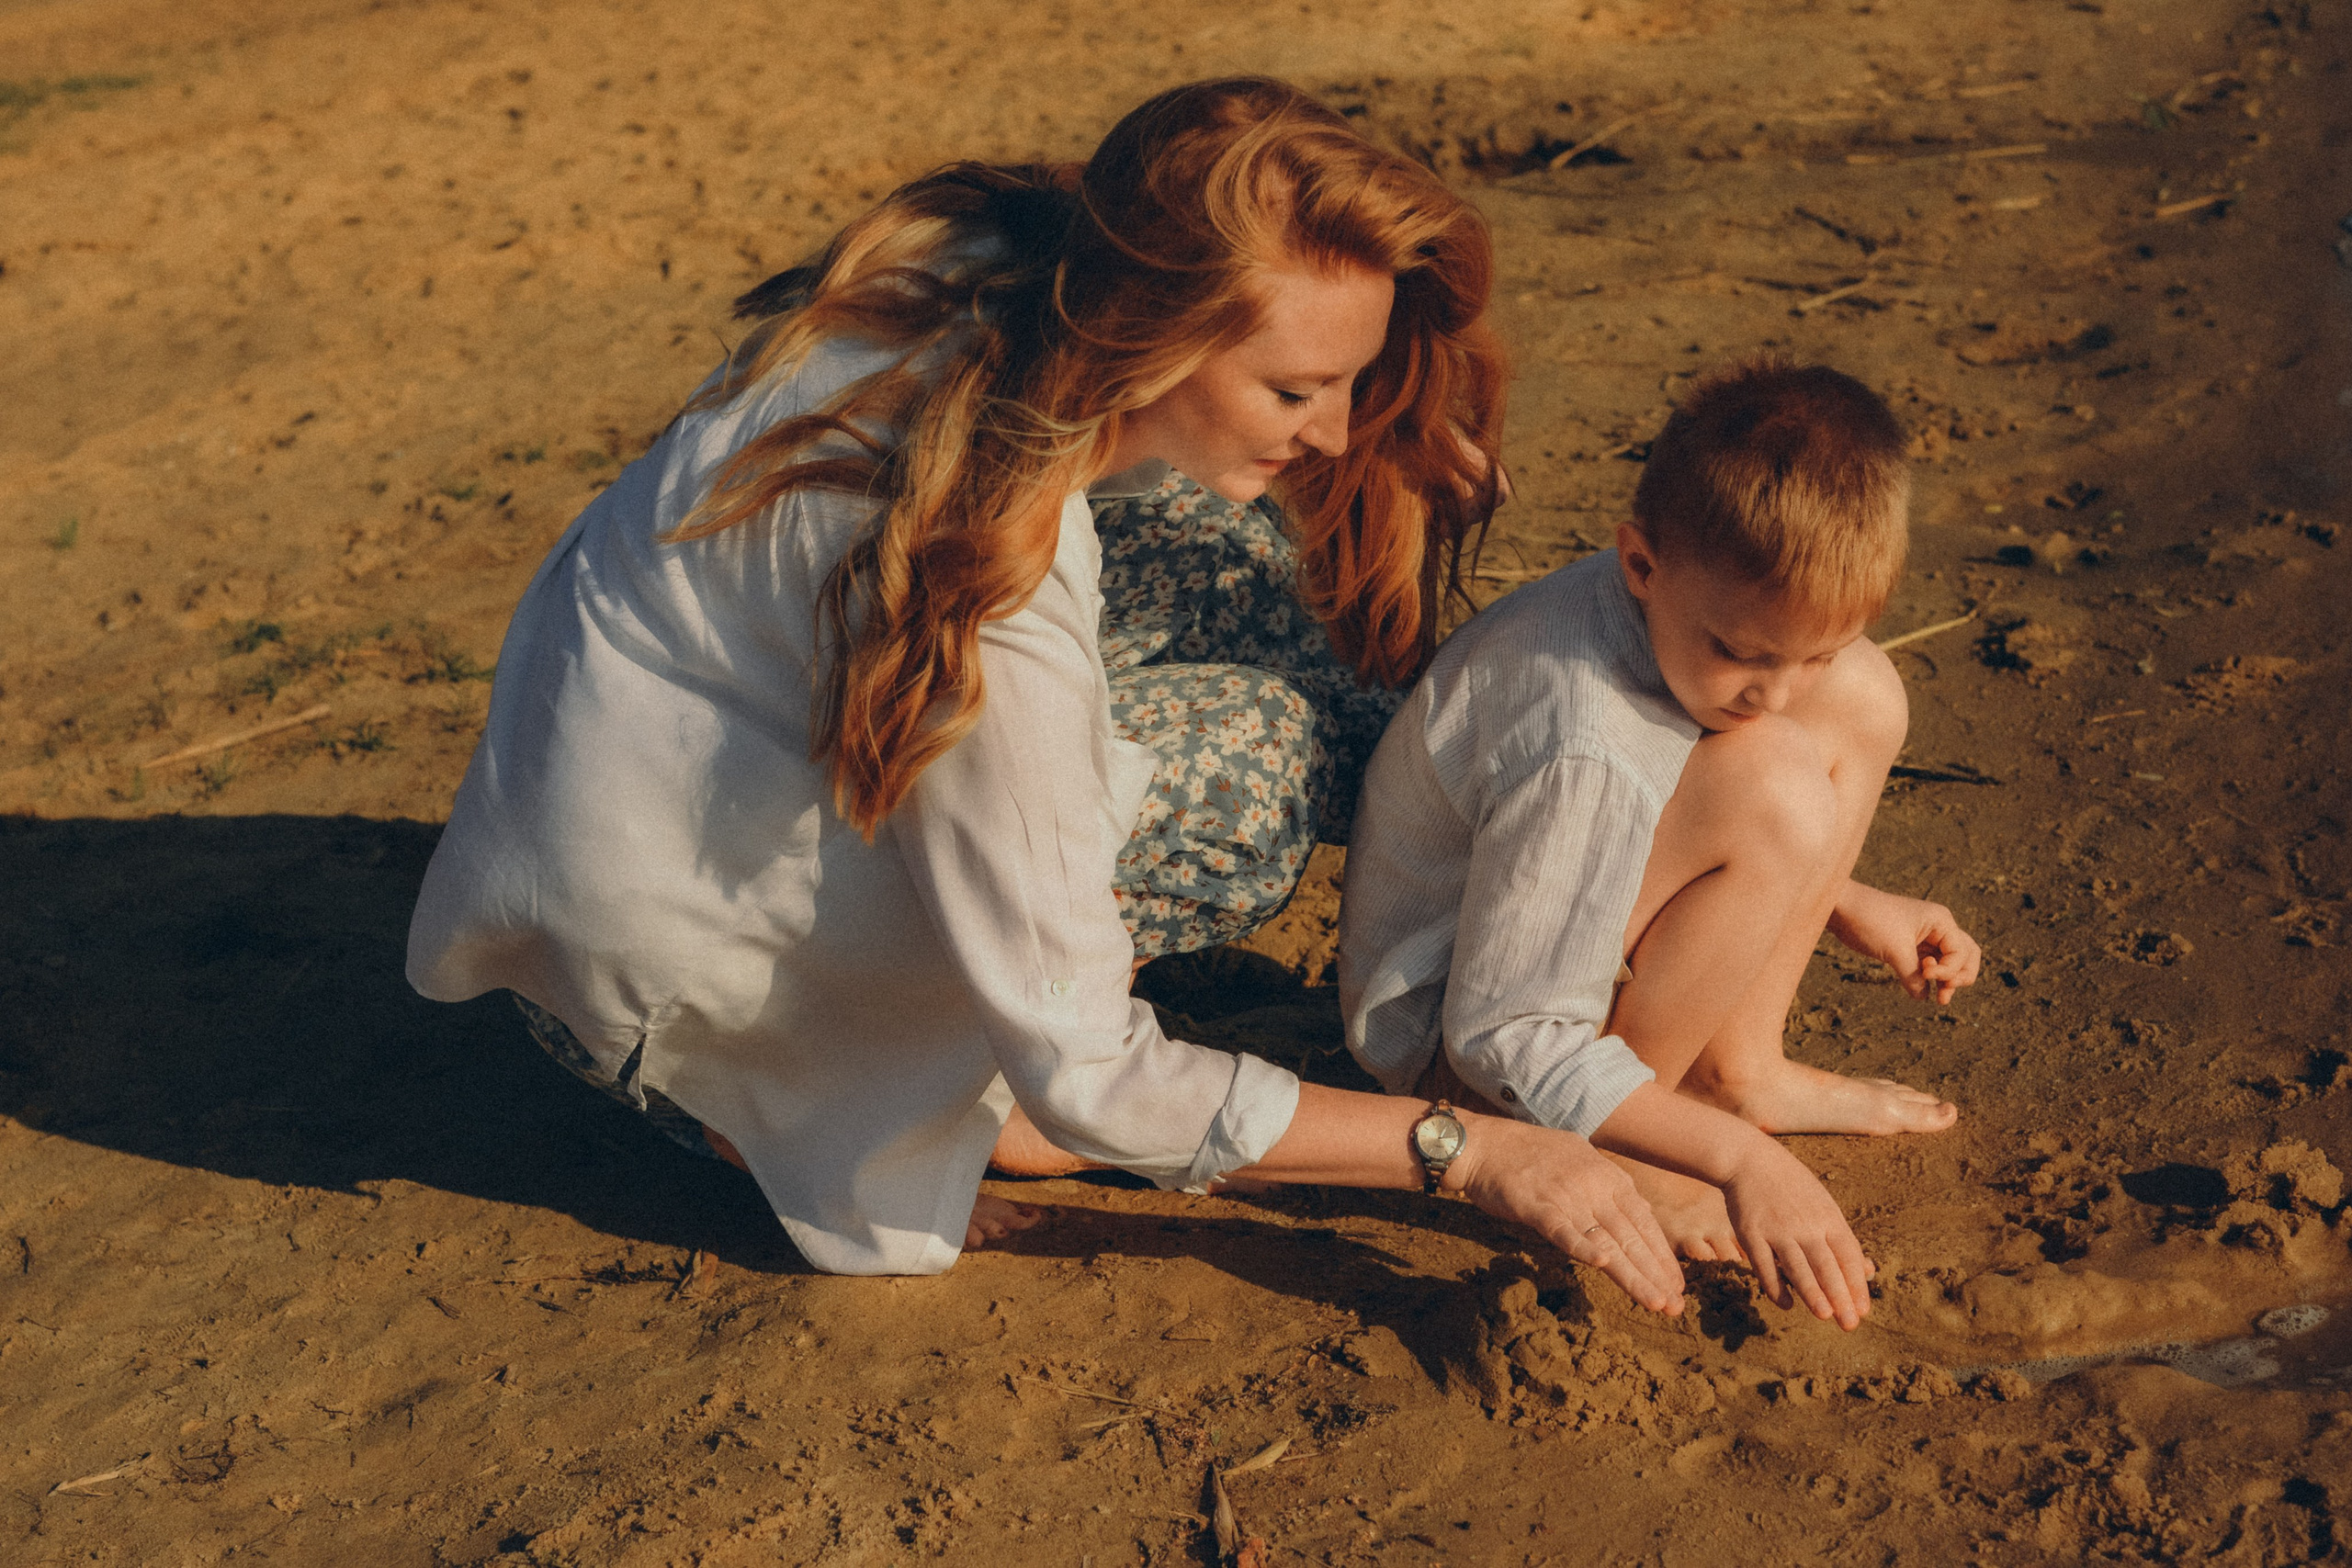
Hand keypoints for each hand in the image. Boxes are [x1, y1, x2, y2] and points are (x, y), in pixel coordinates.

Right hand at [1447, 1115, 1685, 1314]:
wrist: (1483, 1144)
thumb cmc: (1528, 1153)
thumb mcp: (1579, 1159)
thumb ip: (1606, 1185)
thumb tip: (1631, 1206)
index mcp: (1607, 1176)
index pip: (1644, 1222)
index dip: (1661, 1255)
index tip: (1675, 1284)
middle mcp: (1593, 1186)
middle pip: (1632, 1237)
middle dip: (1656, 1274)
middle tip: (1676, 1307)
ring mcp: (1566, 1196)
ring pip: (1607, 1241)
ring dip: (1633, 1275)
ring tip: (1656, 1302)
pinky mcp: (1536, 1206)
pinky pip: (1563, 1230)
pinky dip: (1582, 1246)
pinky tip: (1601, 1264)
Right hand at [1718, 1138, 1874, 1329]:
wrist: (1749, 1160)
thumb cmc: (1792, 1186)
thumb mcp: (1823, 1204)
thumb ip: (1842, 1238)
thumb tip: (1867, 1271)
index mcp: (1827, 1217)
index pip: (1848, 1256)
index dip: (1856, 1284)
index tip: (1863, 1309)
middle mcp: (1805, 1224)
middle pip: (1827, 1266)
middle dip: (1840, 1297)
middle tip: (1850, 1324)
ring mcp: (1777, 1230)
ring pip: (1798, 1268)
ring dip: (1813, 1294)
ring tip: (1825, 1316)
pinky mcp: (1751, 1234)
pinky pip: (1765, 1267)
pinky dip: (1775, 1287)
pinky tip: (1786, 1304)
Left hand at [1829, 881, 1981, 1004]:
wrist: (1842, 908)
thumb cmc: (1870, 921)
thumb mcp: (1895, 951)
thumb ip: (1913, 976)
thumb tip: (1923, 997)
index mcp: (1941, 921)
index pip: (1962, 953)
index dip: (1949, 970)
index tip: (1926, 973)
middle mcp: (1938, 928)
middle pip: (1966, 956)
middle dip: (1960, 977)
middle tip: (1944, 995)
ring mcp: (1924, 937)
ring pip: (1948, 962)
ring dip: (1947, 980)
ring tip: (1939, 1000)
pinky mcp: (1909, 946)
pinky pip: (1930, 965)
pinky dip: (1931, 978)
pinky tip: (1923, 992)